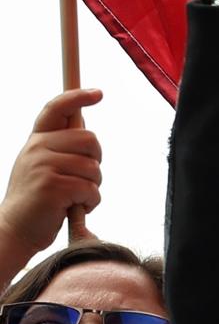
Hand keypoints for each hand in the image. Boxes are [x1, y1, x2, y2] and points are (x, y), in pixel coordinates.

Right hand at [0, 88, 102, 264]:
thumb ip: (59, 146)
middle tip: (85, 181)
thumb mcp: (42, 166)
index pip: (56, 108)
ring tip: (76, 199)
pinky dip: (90, 202)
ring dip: (93, 188)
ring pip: (93, 168)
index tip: (97, 93)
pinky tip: (75, 209)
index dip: (78, 97)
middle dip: (96, 162)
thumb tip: (83, 122)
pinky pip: (90, 188)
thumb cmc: (37, 201)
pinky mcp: (53, 186)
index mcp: (37, 140)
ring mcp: (44, 166)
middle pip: (90, 140)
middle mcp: (38, 148)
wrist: (15, 230)